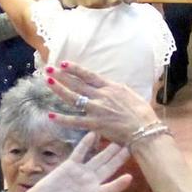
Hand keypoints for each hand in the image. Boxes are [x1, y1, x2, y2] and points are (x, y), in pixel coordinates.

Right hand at [9, 133, 133, 191]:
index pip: (111, 188)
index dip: (120, 183)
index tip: (129, 177)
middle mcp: (91, 183)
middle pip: (108, 169)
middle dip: (119, 159)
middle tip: (131, 148)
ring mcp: (81, 173)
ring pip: (98, 159)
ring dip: (108, 150)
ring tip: (118, 141)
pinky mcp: (70, 166)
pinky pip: (80, 152)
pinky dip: (86, 143)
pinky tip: (94, 134)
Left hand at [43, 61, 159, 145]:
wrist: (144, 128)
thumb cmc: (141, 112)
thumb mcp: (129, 94)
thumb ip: (115, 90)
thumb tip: (109, 87)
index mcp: (110, 87)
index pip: (88, 75)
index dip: (75, 69)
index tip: (63, 63)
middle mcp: (101, 96)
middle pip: (77, 84)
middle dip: (61, 75)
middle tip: (48, 69)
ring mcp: (96, 109)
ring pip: (73, 98)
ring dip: (59, 89)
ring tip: (47, 82)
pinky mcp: (95, 124)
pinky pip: (75, 121)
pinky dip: (62, 119)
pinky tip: (50, 115)